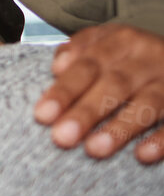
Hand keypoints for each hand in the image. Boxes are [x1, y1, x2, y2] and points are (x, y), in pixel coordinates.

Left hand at [35, 24, 163, 163]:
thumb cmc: (126, 56)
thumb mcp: (103, 43)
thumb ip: (77, 51)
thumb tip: (58, 67)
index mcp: (121, 41)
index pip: (87, 65)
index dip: (65, 90)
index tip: (43, 115)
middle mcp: (148, 59)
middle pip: (114, 84)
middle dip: (87, 112)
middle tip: (63, 137)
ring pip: (147, 104)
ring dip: (120, 128)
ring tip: (94, 149)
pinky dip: (161, 140)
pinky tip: (142, 154)